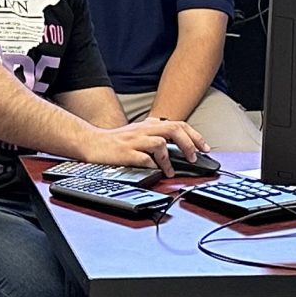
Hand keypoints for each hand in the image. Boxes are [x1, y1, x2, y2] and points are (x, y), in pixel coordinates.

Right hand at [80, 118, 205, 176]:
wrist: (91, 142)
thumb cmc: (115, 142)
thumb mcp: (138, 133)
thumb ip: (156, 135)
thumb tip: (178, 145)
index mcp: (149, 125)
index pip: (178, 125)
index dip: (194, 136)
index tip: (204, 149)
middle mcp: (144, 130)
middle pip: (174, 129)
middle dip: (189, 144)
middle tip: (194, 158)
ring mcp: (135, 141)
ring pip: (161, 142)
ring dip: (170, 158)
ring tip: (171, 171)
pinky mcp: (125, 153)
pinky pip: (144, 159)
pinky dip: (153, 166)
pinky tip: (154, 171)